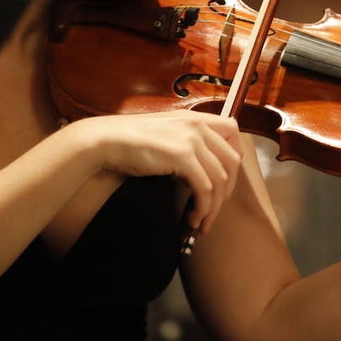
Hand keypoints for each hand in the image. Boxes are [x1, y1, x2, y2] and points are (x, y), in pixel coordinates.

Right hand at [67, 110, 242, 233]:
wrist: (107, 140)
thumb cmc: (131, 142)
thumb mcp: (167, 135)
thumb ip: (188, 145)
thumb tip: (203, 172)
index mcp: (197, 118)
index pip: (233, 134)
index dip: (233, 161)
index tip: (224, 182)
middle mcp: (198, 125)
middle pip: (232, 161)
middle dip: (227, 191)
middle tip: (214, 209)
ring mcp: (192, 139)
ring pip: (220, 179)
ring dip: (213, 206)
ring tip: (201, 221)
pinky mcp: (182, 156)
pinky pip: (205, 188)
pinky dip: (203, 207)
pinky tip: (192, 217)